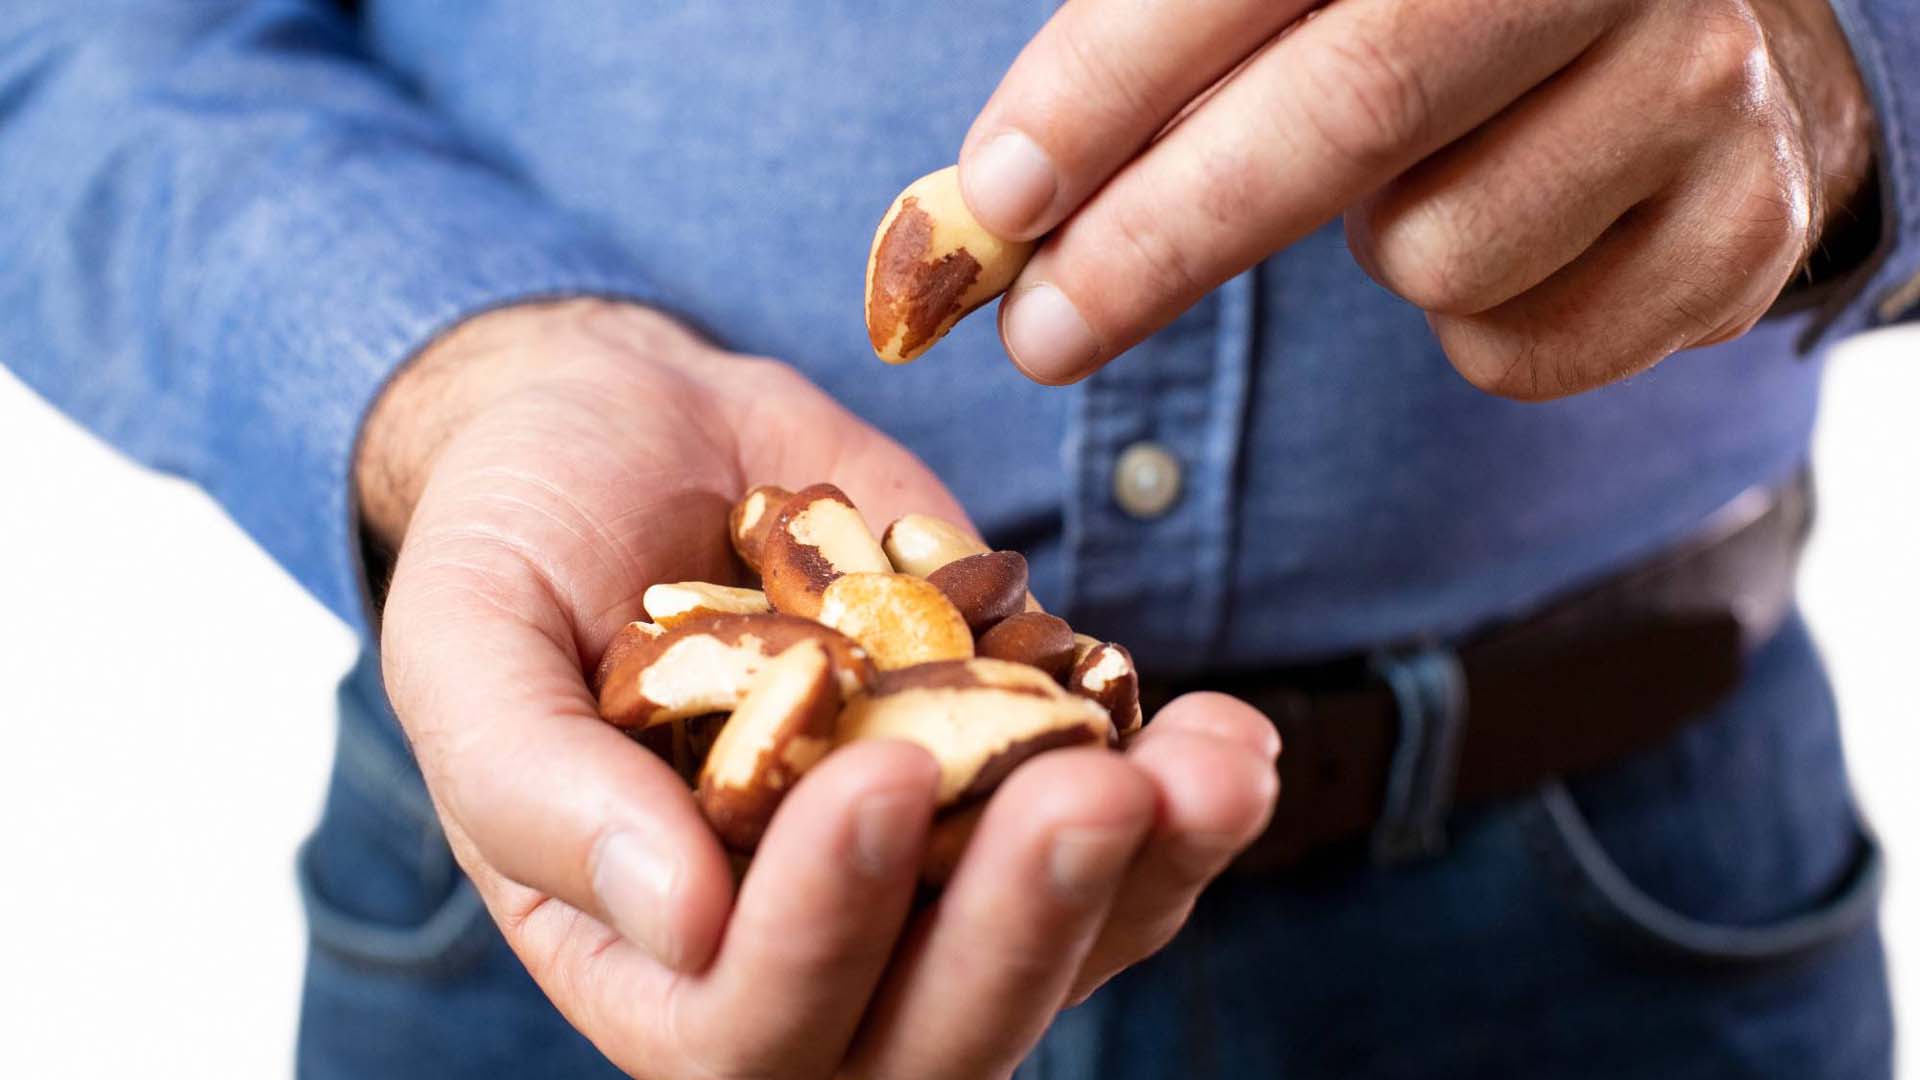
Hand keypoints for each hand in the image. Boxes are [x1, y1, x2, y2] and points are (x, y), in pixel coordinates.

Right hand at [358, 299, 1279, 1077]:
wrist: (639, 426)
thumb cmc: (522, 531)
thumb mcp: (470, 638)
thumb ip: (533, 789)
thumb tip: (675, 920)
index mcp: (644, 950)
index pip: (743, 1025)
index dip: (818, 933)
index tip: (874, 768)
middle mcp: (796, 945)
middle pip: (930, 1032)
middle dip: (1020, 925)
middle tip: (1093, 796)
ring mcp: (921, 877)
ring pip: (1054, 954)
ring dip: (1144, 877)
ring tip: (1212, 768)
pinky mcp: (1008, 788)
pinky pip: (1122, 851)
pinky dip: (1185, 809)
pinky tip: (1225, 736)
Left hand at [962, 0, 1873, 398]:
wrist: (1714, 26)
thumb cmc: (1445, 7)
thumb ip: (1179, 46)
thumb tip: (1001, 198)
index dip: (1105, 84)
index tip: (997, 194)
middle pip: (1349, 113)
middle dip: (1158, 241)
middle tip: (1043, 334)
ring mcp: (1702, 85)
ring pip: (1437, 252)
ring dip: (1376, 252)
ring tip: (1423, 179)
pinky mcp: (1744, 227)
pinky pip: (1520, 348)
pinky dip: (1470, 326)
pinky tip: (1514, 232)